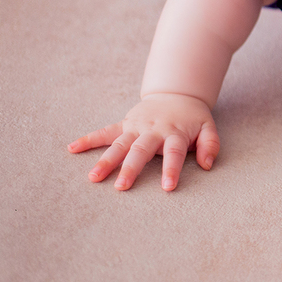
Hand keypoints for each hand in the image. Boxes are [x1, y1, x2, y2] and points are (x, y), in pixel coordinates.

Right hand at [68, 93, 220, 190]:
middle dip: (131, 168)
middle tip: (121, 187)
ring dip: (106, 160)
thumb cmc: (193, 117)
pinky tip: (72, 148)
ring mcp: (136, 126)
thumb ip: (210, 145)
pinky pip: (105, 132)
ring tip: (94, 177)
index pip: (174, 153)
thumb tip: (207, 165)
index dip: (171, 169)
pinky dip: (88, 139)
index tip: (167, 187)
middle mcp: (153, 130)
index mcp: (174, 133)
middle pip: (141, 150)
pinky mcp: (125, 123)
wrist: (177, 93)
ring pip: (119, 144)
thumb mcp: (208, 128)